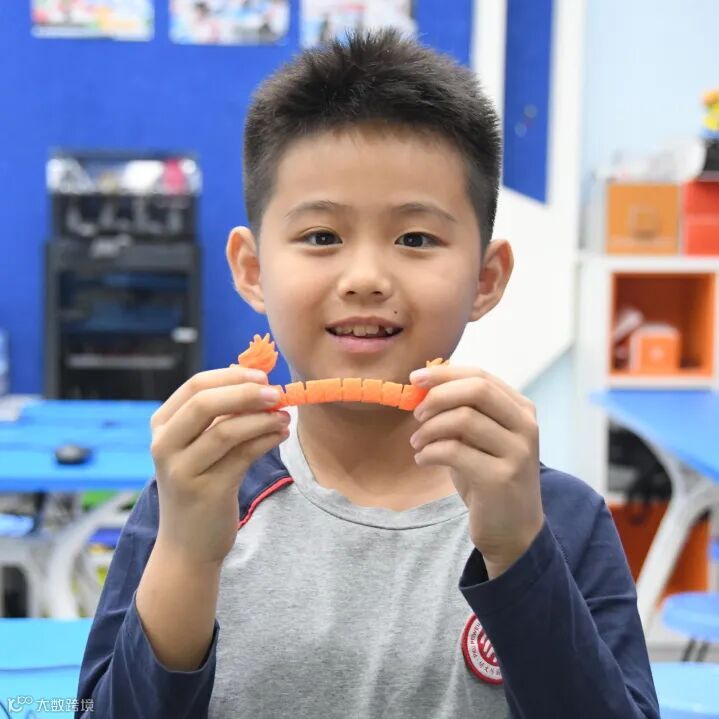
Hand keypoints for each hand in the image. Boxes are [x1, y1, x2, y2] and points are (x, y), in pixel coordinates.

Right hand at [149, 365, 290, 565]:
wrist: (188, 544)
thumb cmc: (200, 484)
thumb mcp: (200, 445)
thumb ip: (219, 414)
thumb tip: (252, 376)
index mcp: (162, 425)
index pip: (195, 386)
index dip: (232, 377)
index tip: (263, 376)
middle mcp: (164, 445)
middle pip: (204, 404)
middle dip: (246, 393)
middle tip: (277, 392)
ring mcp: (182, 470)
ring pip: (226, 431)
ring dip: (261, 418)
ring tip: (285, 415)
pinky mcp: (206, 491)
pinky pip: (242, 456)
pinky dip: (266, 440)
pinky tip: (280, 434)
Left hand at [408, 365, 544, 577]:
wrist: (514, 531)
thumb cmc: (489, 478)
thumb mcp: (480, 439)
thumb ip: (463, 411)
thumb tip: (424, 384)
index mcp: (521, 410)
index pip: (480, 375)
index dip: (444, 374)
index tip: (414, 378)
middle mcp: (525, 426)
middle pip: (476, 389)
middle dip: (437, 396)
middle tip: (416, 413)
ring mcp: (516, 452)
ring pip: (463, 419)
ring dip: (429, 428)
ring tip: (417, 442)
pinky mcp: (500, 478)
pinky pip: (454, 451)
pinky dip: (430, 452)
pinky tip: (423, 460)